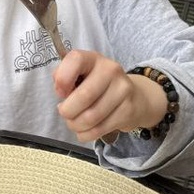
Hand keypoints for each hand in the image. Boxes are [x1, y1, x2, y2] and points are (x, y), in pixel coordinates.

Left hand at [53, 51, 167, 142]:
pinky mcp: (128, 110)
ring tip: (74, 122)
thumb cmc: (97, 86)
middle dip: (67, 111)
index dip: (62, 79)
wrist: (133, 97)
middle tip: (65, 113)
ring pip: (90, 117)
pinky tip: (85, 130)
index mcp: (93, 58)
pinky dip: (86, 134)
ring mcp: (122, 90)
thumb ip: (64, 78)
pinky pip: (99, 129)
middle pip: (83, 97)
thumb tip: (61, 91)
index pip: (75, 60)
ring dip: (75, 125)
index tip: (60, 92)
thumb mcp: (80, 75)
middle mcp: (110, 70)